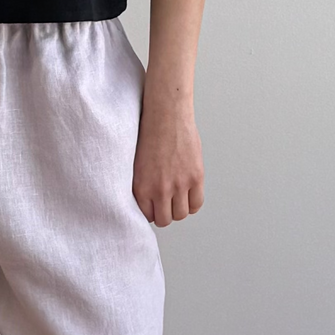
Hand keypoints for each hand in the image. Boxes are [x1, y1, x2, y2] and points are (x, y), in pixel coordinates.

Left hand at [132, 93, 203, 225]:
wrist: (166, 115)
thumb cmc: (150, 133)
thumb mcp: (138, 164)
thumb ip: (144, 184)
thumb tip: (151, 200)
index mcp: (142, 187)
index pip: (147, 216)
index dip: (151, 212)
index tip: (154, 207)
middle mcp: (160, 189)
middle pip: (164, 219)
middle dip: (164, 214)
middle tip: (166, 204)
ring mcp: (179, 185)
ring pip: (181, 215)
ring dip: (179, 209)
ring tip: (177, 198)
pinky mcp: (195, 177)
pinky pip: (196, 204)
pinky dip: (193, 203)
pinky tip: (188, 194)